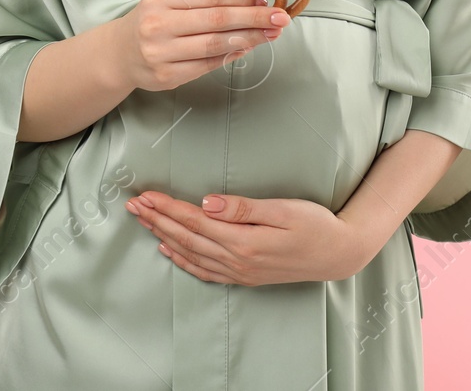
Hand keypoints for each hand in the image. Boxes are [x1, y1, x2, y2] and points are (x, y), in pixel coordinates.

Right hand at [111, 0, 291, 92]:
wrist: (120, 53)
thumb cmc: (153, 21)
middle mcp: (158, 25)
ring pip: (215, 45)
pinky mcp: (167, 76)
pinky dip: (231, 55)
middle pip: (217, 21)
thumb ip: (205, 0)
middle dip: (254, 18)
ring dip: (249, 38)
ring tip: (270, 33)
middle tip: (280, 17)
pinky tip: (247, 47)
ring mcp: (161, 53)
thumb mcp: (170, 1)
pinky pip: (207, 64)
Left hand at [124, 191, 372, 284]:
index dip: (168, 208)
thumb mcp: (284, 209)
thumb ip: (244, 208)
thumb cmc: (316, 225)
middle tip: (132, 205)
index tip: (145, 195)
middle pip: (187, 238)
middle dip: (157, 220)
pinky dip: (183, 260)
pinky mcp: (245, 276)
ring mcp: (239, 271)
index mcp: (244, 241)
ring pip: (191, 254)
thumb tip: (207, 203)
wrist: (338, 254)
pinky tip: (170, 249)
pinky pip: (205, 270)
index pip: (195, 221)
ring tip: (143, 222)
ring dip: (164, 236)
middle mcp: (236, 260)